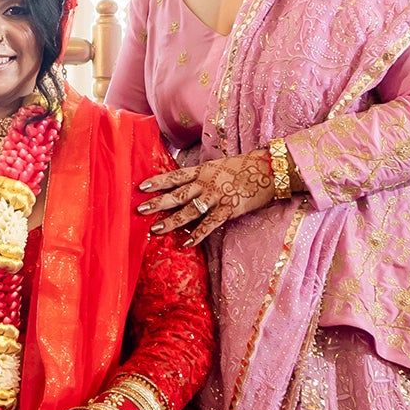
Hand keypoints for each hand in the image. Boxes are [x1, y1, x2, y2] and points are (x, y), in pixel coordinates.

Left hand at [136, 151, 277, 242]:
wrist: (270, 170)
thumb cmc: (243, 168)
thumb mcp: (217, 167)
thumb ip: (200, 176)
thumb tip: (183, 185)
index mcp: (202, 171)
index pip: (175, 176)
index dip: (158, 181)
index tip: (141, 187)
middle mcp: (206, 183)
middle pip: (178, 194)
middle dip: (158, 202)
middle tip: (139, 209)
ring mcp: (217, 196)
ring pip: (190, 210)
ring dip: (172, 221)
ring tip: (156, 229)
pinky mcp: (229, 209)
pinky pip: (210, 223)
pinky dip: (198, 234)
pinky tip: (186, 243)